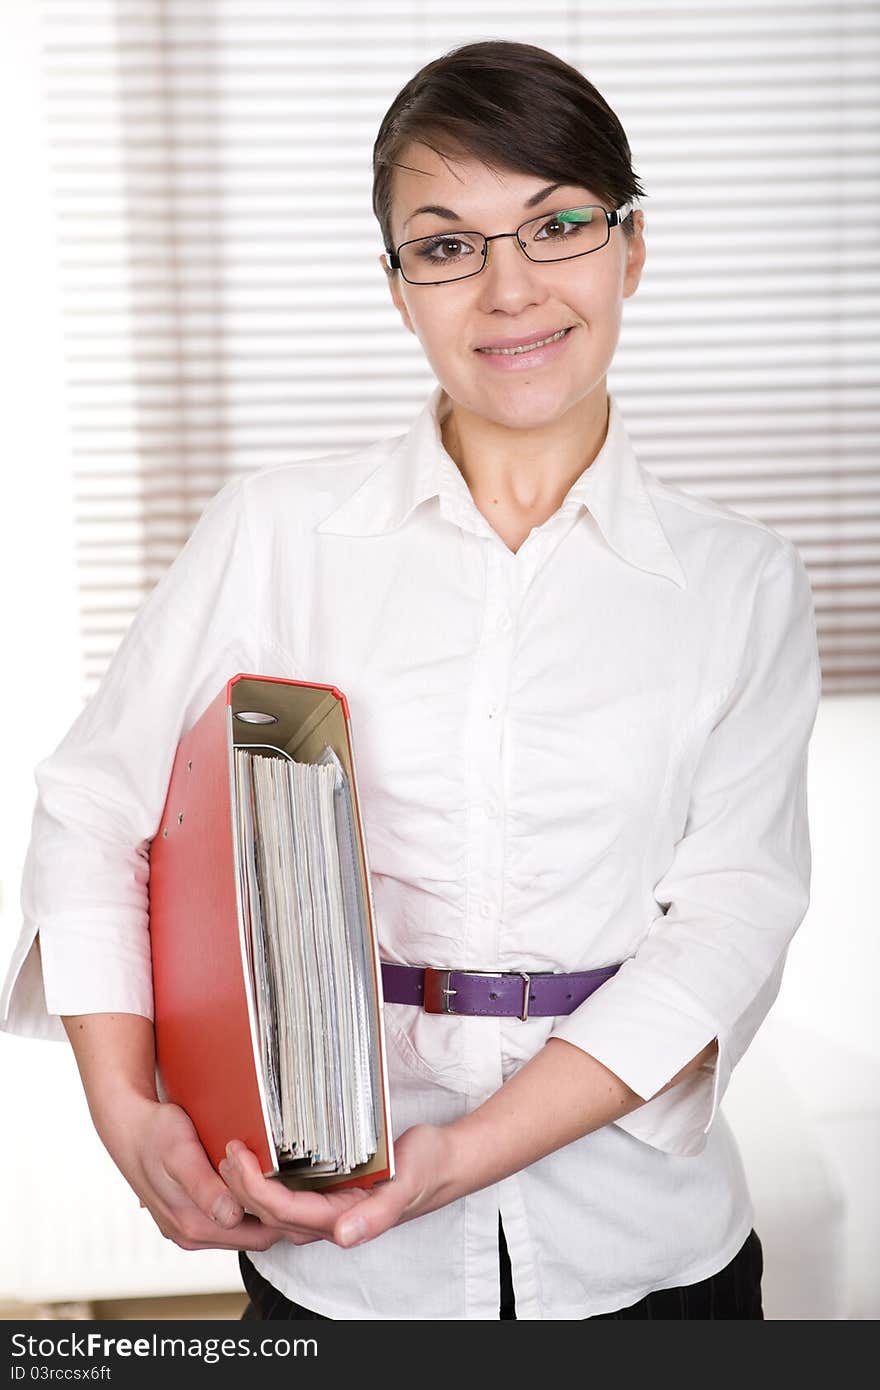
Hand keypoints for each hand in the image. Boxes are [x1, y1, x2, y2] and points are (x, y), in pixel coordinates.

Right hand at [105, 1093, 287, 1252]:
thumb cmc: (156, 1134)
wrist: (128, 1127)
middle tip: (295, 1180)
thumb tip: (230, 1215)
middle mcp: (189, 1234)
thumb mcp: (181, 1153)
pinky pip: (226, 1219)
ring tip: (275, 1176)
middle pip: (253, 1236)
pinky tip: (249, 1179)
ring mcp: (187, 1227)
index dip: (282, 1216)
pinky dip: (242, 1205)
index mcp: (192, 1226)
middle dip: (275, 1214)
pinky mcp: (187, 1216)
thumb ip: (205, 1188)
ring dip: (259, 1210)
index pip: (259, 1237)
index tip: (298, 1189)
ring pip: (241, 1229)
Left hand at [219, 1122, 460, 1248]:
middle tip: (225, 1146)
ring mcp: (327, 1209)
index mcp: (340, 1221)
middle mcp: (327, 1221)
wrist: (445, 1163)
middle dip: (240, 1184)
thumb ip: (377, 1215)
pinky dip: (265, 1179)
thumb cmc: (426, 1171)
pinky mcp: (329, 1194)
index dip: (252, 1186)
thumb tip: (344, 1237)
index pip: (281, 1211)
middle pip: (268, 1212)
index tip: (236, 1153)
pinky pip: (287, 1194)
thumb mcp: (406, 1186)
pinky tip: (256, 1157)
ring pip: (273, 1207)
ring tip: (232, 1150)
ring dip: (247, 1184)